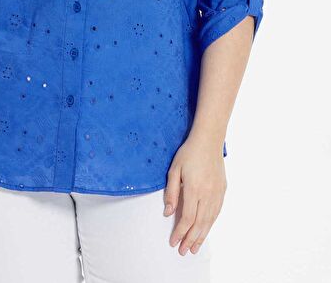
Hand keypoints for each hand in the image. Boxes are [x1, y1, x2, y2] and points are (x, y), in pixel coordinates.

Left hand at [163, 134, 226, 254]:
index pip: (187, 218)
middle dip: (190, 240)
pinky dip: (210, 224)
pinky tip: (205, 230)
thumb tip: (168, 213)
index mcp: (194, 189)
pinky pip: (216, 213)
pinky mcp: (222, 191)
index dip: (180, 233)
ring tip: (195, 247)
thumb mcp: (174, 169)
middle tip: (183, 251)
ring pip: (209, 221)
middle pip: (199, 224)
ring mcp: (217, 193)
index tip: (173, 242)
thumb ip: (171, 192)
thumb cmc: (189, 153)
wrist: (209, 140)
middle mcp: (207, 194)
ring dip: (202, 236)